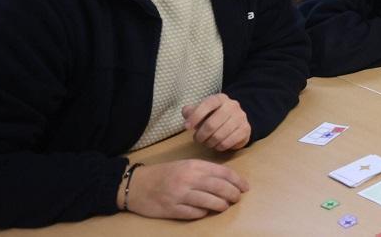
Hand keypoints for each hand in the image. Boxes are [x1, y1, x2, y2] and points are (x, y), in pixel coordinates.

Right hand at [120, 159, 248, 218]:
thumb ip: (204, 171)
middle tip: (237, 198)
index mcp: (193, 165)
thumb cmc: (164, 174)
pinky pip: (194, 214)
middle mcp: (188, 179)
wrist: (135, 184)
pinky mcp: (171, 209)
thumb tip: (228, 181)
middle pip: (219, 188)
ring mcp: (179, 195)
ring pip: (209, 202)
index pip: (223, 173)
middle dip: (233, 194)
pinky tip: (205, 212)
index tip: (245, 187)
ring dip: (221, 206)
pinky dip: (203, 213)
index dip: (237, 181)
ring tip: (225, 206)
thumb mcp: (185, 165)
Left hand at [182, 94, 250, 151]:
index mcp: (220, 98)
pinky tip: (217, 145)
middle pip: (211, 124)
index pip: (207, 104)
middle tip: (197, 139)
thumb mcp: (203, 111)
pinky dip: (219, 146)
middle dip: (201, 135)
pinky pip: (228, 142)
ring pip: (219, 135)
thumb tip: (186, 112)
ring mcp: (241, 117)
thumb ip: (192, 111)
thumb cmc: (214, 116)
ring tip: (206, 143)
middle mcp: (232, 105)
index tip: (186, 127)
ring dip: (209, 142)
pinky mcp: (245, 129)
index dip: (195, 116)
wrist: (237, 120)